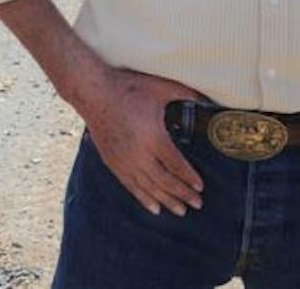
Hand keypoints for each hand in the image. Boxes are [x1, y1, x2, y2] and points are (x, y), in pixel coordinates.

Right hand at [74, 66, 203, 216]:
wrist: (93, 93)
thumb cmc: (127, 89)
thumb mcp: (159, 88)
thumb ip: (184, 94)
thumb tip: (206, 100)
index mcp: (153, 137)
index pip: (176, 165)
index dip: (189, 178)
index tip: (200, 187)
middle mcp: (139, 154)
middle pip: (165, 181)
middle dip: (183, 194)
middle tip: (197, 204)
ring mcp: (124, 161)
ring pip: (149, 188)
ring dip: (166, 200)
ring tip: (181, 210)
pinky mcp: (113, 163)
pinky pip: (131, 186)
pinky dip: (144, 199)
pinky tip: (155, 208)